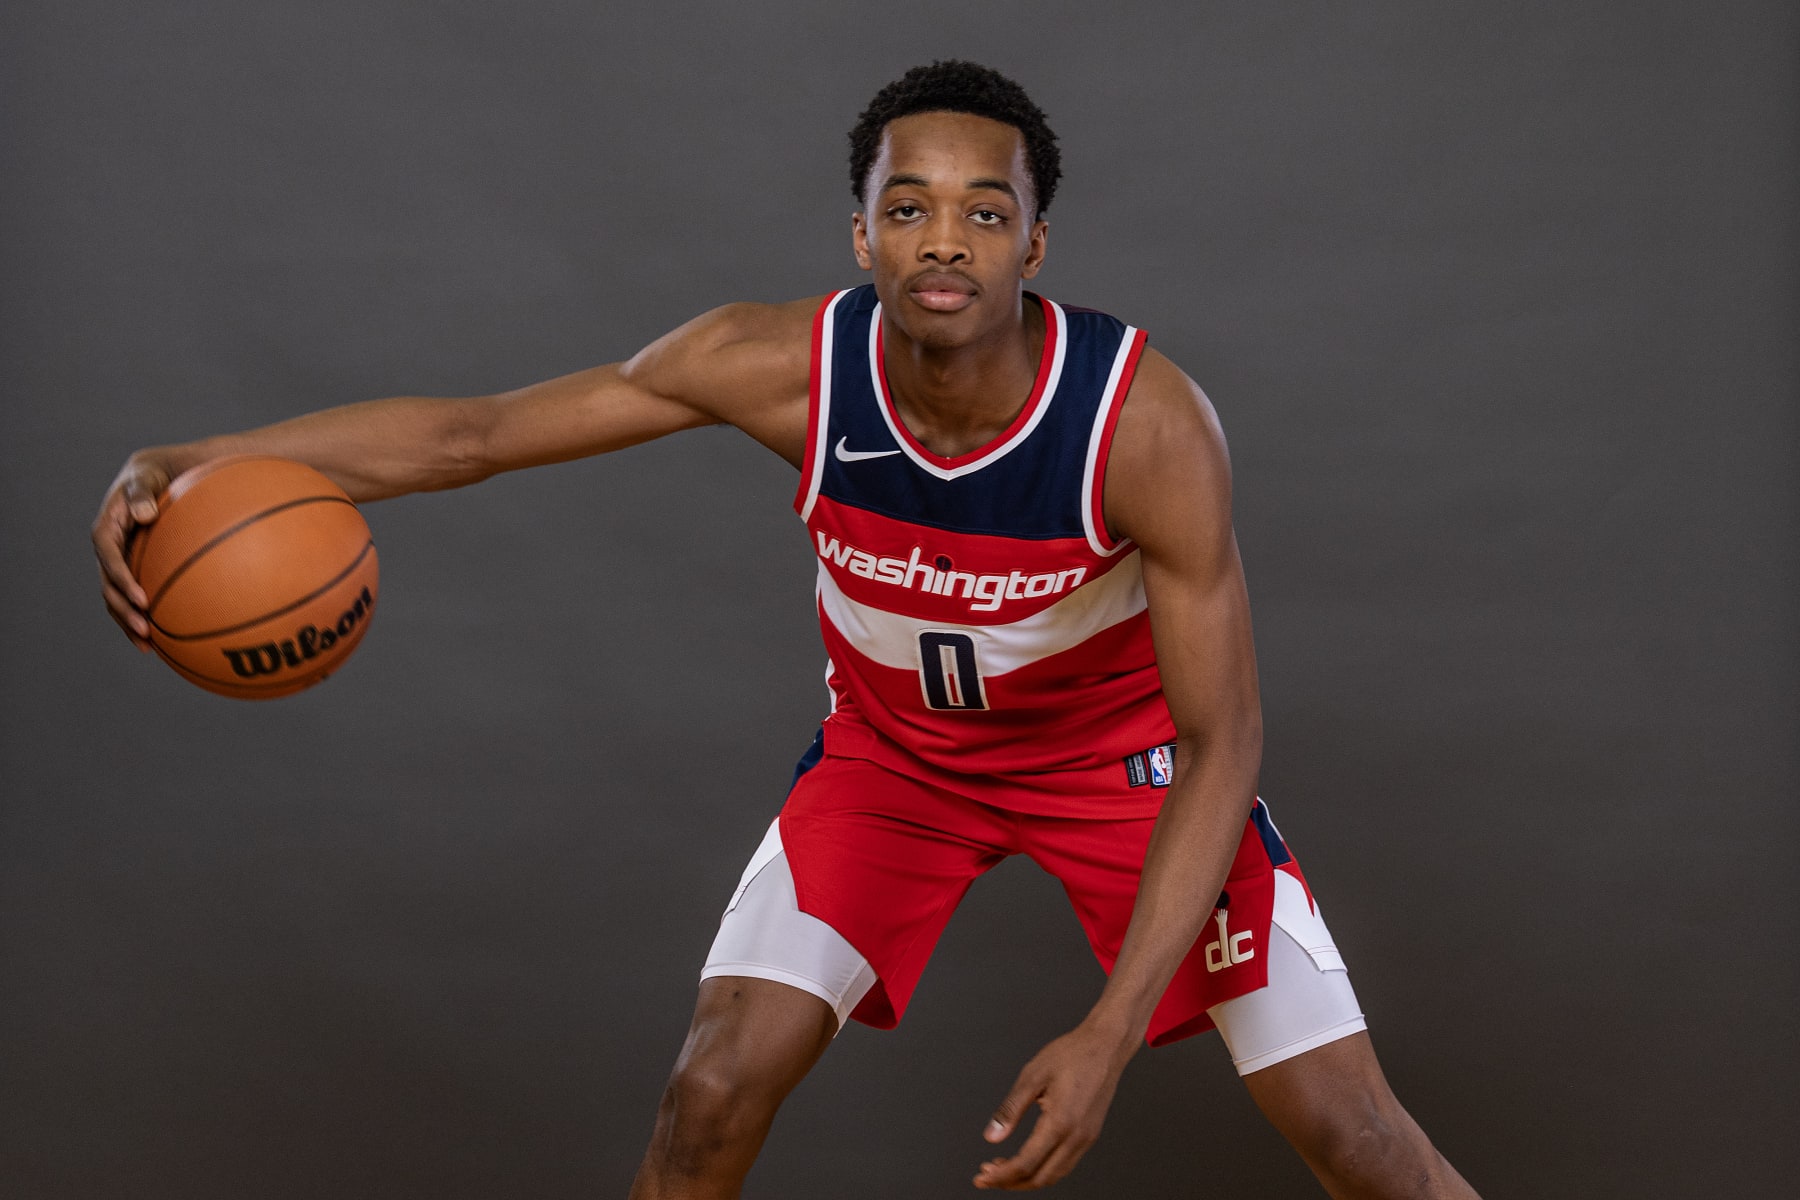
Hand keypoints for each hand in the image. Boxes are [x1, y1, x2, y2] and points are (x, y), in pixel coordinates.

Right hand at [91, 452, 175, 649]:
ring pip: (117, 600)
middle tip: (144, 630)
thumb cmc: (151, 476)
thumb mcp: (145, 477)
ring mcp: (119, 564)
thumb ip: (142, 493)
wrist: (154, 478)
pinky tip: (160, 641)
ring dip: (129, 623)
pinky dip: (142, 618)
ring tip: (148, 646)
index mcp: (106, 530)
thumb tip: (146, 513)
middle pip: (109, 587)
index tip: (141, 598)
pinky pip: (133, 599)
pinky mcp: (132, 571)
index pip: (109, 558)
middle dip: (124, 611)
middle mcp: (108, 551)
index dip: (122, 579)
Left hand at [973, 1020, 1136, 1189]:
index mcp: (1061, 1123)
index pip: (1026, 1164)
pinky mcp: (1090, 1134)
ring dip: (1027, 1178)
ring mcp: (1087, 1138)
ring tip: (1003, 1168)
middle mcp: (1077, 1137)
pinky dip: (1044, 1169)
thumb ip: (1010, 1110)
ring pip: (1055, 1175)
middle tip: (986, 1176)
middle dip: (1011, 1182)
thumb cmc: (1072, 1054)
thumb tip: (991, 1137)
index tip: (981, 1177)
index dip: (1000, 1175)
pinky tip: (1028, 1158)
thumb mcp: (1032, 1076)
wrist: (1106, 1045)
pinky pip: (1065, 1163)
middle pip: (1041, 1178)